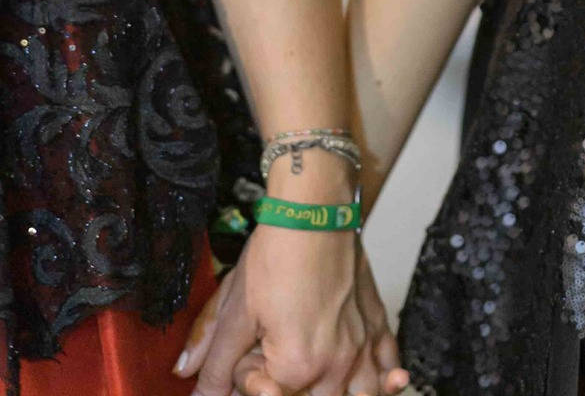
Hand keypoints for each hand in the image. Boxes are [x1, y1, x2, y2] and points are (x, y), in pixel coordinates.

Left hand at [173, 226, 405, 395]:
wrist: (314, 208)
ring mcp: (361, 345)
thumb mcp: (235, 310)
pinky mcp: (376, 322)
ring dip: (342, 393)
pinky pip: (389, 366)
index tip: (246, 354)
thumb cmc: (276, 254)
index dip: (248, 379)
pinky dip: (387, 380)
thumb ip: (215, 362)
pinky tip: (385, 384)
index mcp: (298, 368)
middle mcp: (336, 364)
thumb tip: (194, 388)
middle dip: (290, 387)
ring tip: (318, 381)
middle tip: (273, 355)